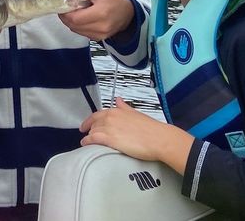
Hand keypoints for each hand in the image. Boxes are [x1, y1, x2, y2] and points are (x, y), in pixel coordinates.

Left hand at [58, 0, 133, 41]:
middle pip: (74, 26)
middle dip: (66, 18)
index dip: (65, 14)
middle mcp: (100, 26)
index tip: (62, 7)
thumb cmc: (114, 1)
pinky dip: (78, 27)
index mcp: (100, 13)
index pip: (75, 18)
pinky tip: (80, 19)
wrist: (128, 14)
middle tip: (64, 10)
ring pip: (77, 31)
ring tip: (72, 14)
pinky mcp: (99, 39)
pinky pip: (83, 33)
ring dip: (71, 23)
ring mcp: (100, 35)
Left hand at [79, 98, 193, 172]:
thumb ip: (124, 107)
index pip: (96, 115)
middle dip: (90, 130)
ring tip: (89, 143)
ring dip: (89, 137)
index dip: (89, 121)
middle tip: (89, 136)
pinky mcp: (109, 139)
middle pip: (93, 124)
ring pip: (92, 131)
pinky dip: (87, 142)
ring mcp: (109, 127)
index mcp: (116, 111)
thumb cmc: (151, 129)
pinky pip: (92, 139)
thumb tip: (118, 100)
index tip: (86, 126)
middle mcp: (110, 117)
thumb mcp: (135, 113)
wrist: (158, 138)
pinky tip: (85, 144)